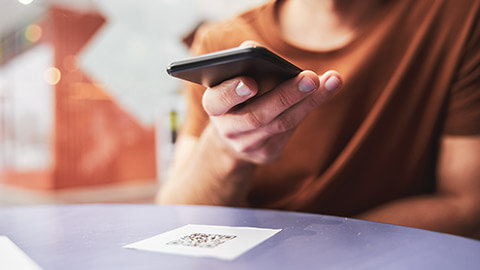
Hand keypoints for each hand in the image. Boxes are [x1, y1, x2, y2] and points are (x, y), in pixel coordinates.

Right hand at [202, 69, 341, 163]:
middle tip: (311, 78)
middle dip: (286, 96)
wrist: (233, 137)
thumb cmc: (236, 97)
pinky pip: (291, 129)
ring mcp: (247, 145)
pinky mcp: (266, 153)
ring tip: (331, 81)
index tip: (251, 83)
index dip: (232, 92)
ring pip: (281, 123)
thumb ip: (240, 64)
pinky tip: (326, 91)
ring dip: (309, 101)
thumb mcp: (229, 80)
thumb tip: (253, 50)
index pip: (218, 101)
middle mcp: (228, 129)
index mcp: (214, 106)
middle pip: (258, 115)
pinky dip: (309, 107)